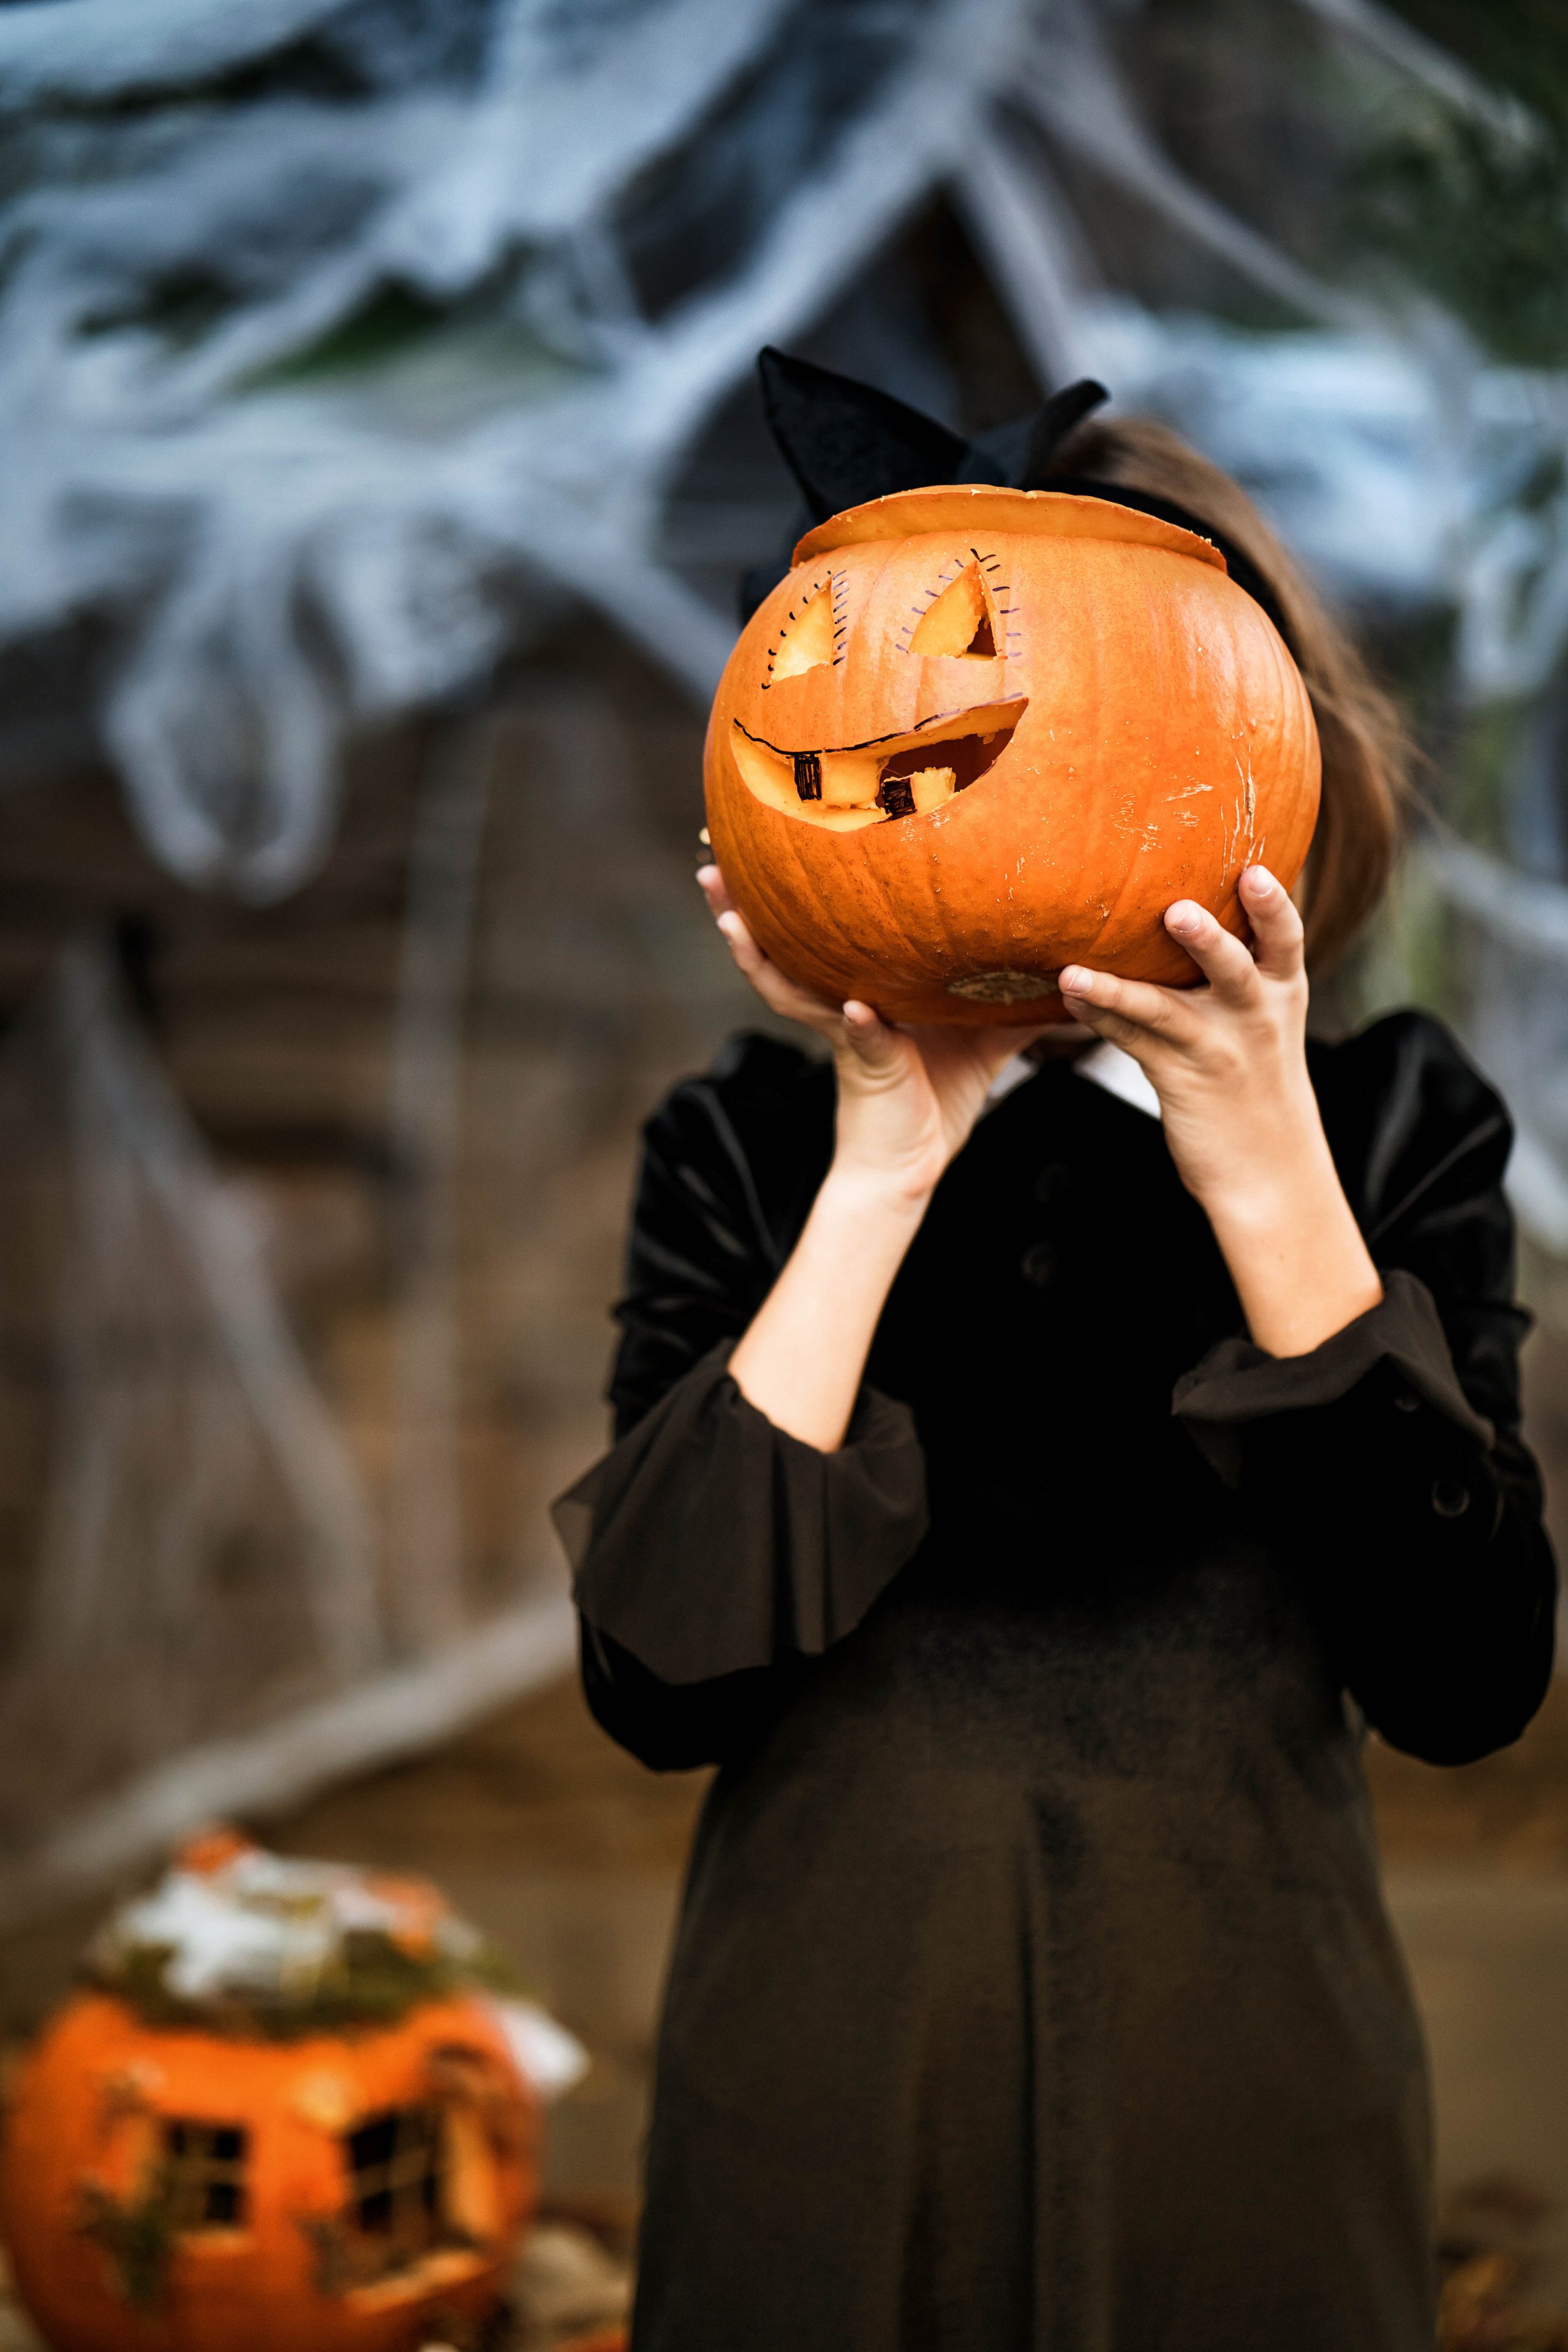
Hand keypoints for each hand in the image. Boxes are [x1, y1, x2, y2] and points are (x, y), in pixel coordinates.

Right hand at [699, 865, 1042, 1205]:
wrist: (917, 1163)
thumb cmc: (939, 1096)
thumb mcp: (984, 1034)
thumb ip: (1015, 996)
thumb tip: (1067, 960)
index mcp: (860, 989)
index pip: (818, 932)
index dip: (792, 894)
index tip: (769, 843)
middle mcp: (840, 1003)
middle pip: (780, 949)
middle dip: (744, 910)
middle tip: (711, 867)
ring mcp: (847, 1033)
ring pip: (790, 987)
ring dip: (757, 955)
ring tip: (731, 919)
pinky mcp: (867, 1067)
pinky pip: (858, 1039)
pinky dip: (858, 1023)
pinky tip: (854, 1006)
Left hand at [1057, 865, 1381, 1356]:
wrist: (1269, 1170)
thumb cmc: (1256, 1080)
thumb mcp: (1263, 1020)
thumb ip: (1240, 969)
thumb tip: (1189, 903)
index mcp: (1282, 992)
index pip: (1287, 939)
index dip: (1274, 904)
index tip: (1255, 868)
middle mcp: (1256, 1017)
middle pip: (1237, 968)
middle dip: (1210, 938)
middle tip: (1177, 909)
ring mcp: (1218, 1051)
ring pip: (1169, 1011)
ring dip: (1120, 988)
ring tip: (1078, 972)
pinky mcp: (1181, 1080)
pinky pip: (1133, 1043)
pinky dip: (1099, 1017)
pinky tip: (1067, 995)